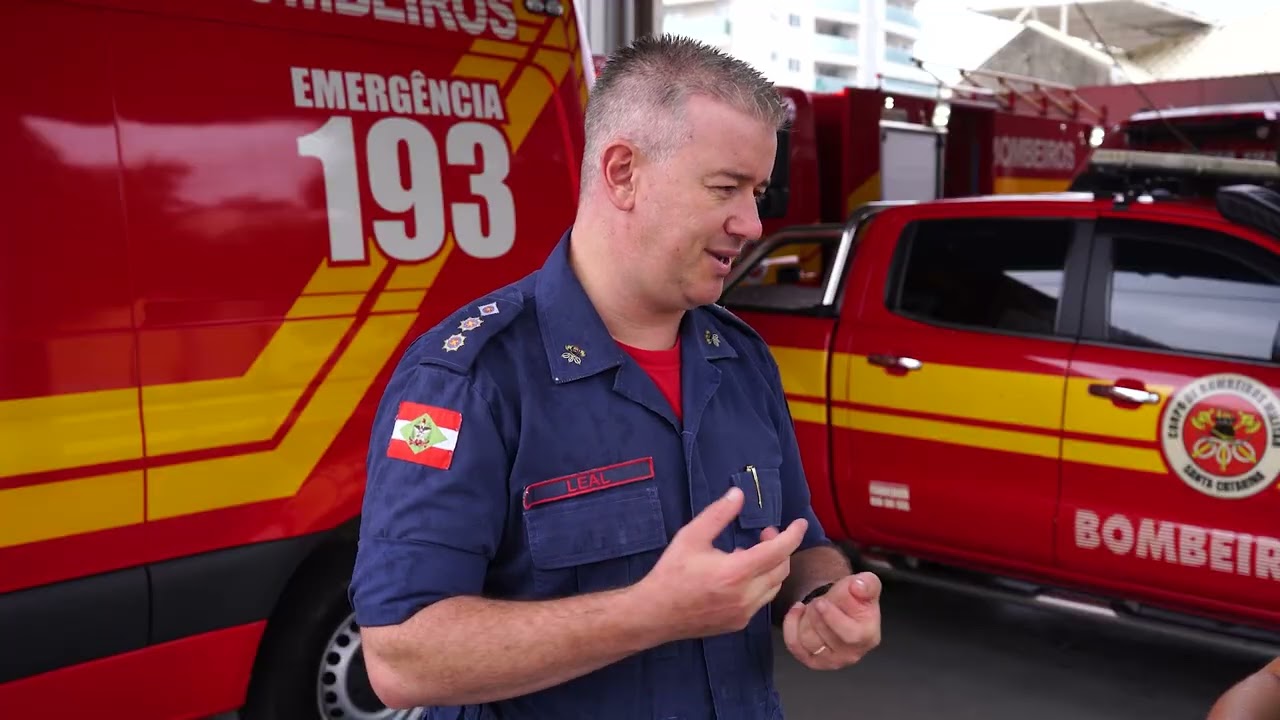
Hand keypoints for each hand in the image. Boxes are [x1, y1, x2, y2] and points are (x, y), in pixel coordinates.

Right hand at [634, 486, 808, 641]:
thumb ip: (718, 514)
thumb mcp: (691, 536)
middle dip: (780, 548)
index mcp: (735, 572)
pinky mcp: (739, 623)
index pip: (778, 551)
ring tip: (751, 553)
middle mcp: (745, 596)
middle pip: (781, 569)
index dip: (792, 535)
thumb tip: (739, 494)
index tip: (799, 523)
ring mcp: (744, 613)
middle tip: (765, 534)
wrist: (654, 613)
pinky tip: (741, 575)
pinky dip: (761, 583)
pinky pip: (761, 600)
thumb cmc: (671, 572)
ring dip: (772, 567)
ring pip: (774, 587)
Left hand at [781, 572, 881, 669]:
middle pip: (823, 637)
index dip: (832, 618)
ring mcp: (831, 660)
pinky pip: (794, 645)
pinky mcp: (813, 661)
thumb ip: (867, 584)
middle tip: (818, 600)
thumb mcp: (866, 584)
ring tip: (812, 606)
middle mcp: (851, 654)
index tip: (821, 602)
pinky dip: (791, 626)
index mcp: (867, 636)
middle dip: (815, 614)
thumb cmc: (856, 599)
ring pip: (806, 640)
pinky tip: (797, 612)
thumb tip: (859, 586)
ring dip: (804, 618)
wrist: (844, 608)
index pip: (849, 634)